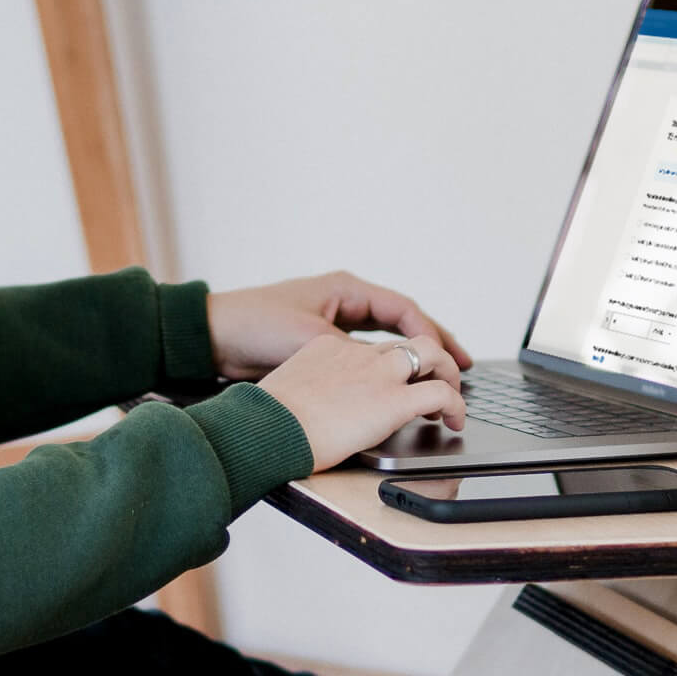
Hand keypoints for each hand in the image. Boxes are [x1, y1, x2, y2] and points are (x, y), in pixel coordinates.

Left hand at [208, 272, 472, 383]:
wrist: (212, 339)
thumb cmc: (255, 326)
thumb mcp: (310, 340)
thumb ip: (352, 354)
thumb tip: (388, 371)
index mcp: (345, 290)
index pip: (402, 310)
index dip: (431, 334)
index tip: (450, 357)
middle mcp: (344, 302)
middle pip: (402, 323)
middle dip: (434, 344)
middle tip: (464, 365)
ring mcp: (334, 323)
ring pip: (387, 341)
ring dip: (413, 357)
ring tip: (441, 376)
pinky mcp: (322, 346)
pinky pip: (366, 356)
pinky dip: (386, 369)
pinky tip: (399, 385)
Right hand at [257, 330, 469, 468]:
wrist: (269, 427)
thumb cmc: (267, 420)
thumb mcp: (286, 391)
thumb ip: (307, 393)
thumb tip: (312, 413)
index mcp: (328, 348)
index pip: (371, 348)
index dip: (391, 366)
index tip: (393, 381)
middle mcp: (358, 354)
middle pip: (407, 342)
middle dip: (431, 359)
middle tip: (437, 380)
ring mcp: (379, 373)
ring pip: (432, 355)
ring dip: (448, 375)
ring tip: (451, 400)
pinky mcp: (394, 399)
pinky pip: (441, 393)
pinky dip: (456, 404)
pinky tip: (455, 420)